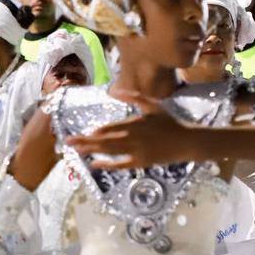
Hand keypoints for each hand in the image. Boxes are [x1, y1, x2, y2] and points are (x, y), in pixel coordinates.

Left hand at [65, 91, 189, 168]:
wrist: (186, 141)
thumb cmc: (170, 122)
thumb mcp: (152, 105)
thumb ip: (134, 97)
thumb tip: (115, 91)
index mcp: (135, 122)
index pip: (111, 127)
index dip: (98, 131)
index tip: (87, 132)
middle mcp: (133, 137)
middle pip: (105, 140)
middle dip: (86, 141)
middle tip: (68, 142)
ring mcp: (136, 151)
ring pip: (109, 151)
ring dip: (92, 151)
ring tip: (77, 150)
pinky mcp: (140, 162)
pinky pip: (120, 164)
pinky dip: (107, 164)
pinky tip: (94, 164)